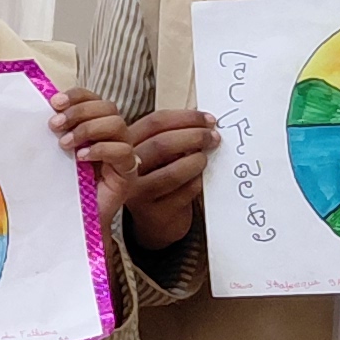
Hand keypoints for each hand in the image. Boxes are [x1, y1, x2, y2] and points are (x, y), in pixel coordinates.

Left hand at [51, 89, 146, 226]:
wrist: (74, 220)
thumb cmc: (65, 186)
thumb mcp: (57, 153)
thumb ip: (57, 132)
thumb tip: (43, 110)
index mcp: (97, 126)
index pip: (94, 99)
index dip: (77, 96)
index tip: (54, 102)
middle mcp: (114, 136)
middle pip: (108, 107)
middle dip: (79, 111)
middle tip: (55, 126)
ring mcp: (124, 153)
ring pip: (118, 124)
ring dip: (88, 129)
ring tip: (65, 144)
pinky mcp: (128, 172)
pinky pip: (123, 151)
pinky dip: (101, 149)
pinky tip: (81, 157)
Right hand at [118, 106, 218, 252]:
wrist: (154, 222)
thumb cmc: (158, 179)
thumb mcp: (157, 155)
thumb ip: (171, 136)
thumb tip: (204, 123)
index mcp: (127, 145)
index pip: (154, 123)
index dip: (185, 118)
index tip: (207, 119)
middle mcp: (127, 169)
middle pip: (161, 144)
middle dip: (194, 136)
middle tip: (213, 137)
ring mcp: (139, 193)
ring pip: (172, 172)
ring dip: (196, 161)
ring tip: (204, 158)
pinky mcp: (155, 213)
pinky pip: (183, 192)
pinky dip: (197, 182)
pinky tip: (199, 179)